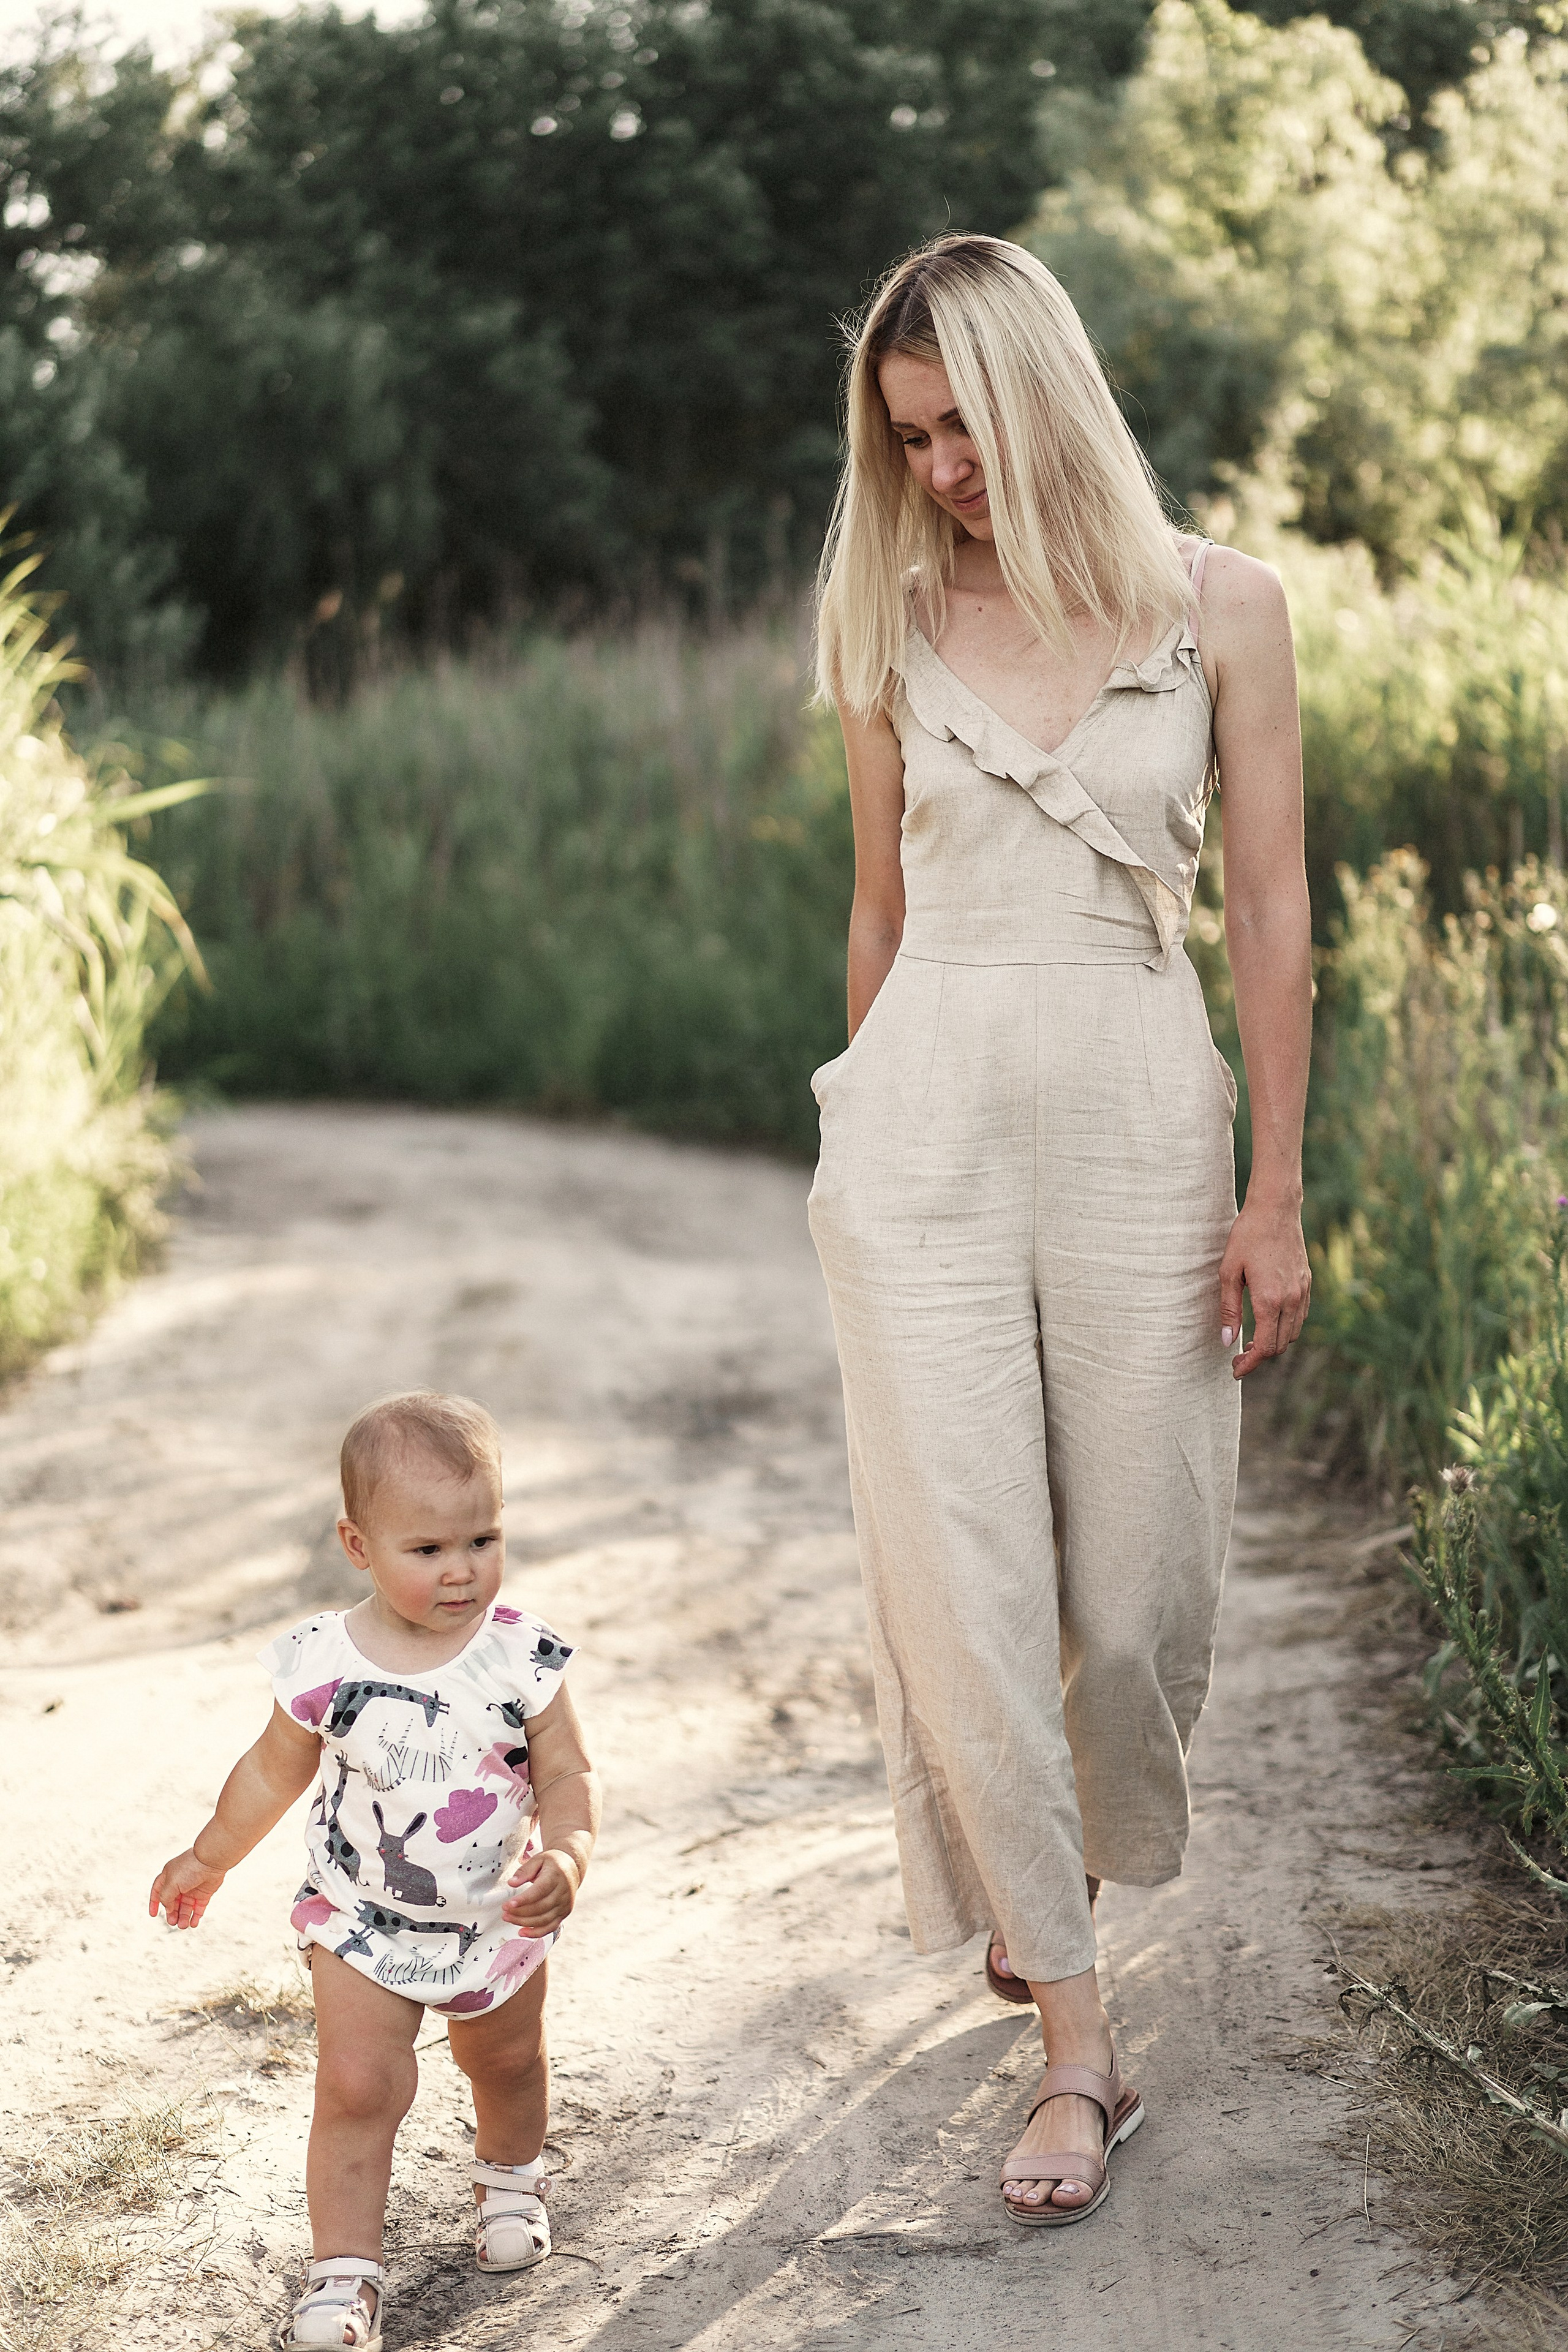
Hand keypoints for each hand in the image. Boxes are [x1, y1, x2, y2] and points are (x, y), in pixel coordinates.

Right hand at [149, 1847, 226, 1929]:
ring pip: (185, 1907)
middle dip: (172, 1913)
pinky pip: (198, 1908)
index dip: (154, 1903)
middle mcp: (180, 1883)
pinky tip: (193, 1924)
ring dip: (183, 1917)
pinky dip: (195, 1916)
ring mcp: (192, 1888)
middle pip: (173, 1902)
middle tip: (172, 1922)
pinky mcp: (204, 1893)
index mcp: (168, 1876)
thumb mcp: (170, 1883)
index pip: (157, 1891)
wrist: (211, 1861)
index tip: (153, 1915)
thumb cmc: (189, 1868)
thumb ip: (165, 1897)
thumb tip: (168, 1908)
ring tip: (183, 1926)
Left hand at [502, 1848, 580, 1935]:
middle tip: (504, 1912)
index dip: (524, 1899)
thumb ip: (524, 1871)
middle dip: (520, 1913)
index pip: (539, 1891)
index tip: (508, 1904)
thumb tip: (511, 1883)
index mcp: (556, 1876)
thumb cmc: (552, 1863)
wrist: (572, 1868)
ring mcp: (565, 1905)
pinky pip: (550, 1927)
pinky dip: (536, 1933)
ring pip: (544, 1920)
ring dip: (524, 1923)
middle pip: (540, 1907)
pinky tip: (522, 1932)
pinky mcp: (564, 1914)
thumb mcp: (538, 1860)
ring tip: (508, 1919)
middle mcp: (563, 1892)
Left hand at [1218, 1194, 1310, 1378]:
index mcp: (1269, 1300)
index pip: (1265, 1347)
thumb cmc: (1247, 1237)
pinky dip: (1285, 1328)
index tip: (1236, 1370)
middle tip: (1239, 1357)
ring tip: (1252, 1342)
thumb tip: (1227, 1341)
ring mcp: (1302, 1292)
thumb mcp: (1228, 1272)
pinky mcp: (1306, 1283)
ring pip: (1293, 1333)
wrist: (1275, 1209)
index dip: (1250, 1364)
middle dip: (1260, 1357)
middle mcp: (1291, 1300)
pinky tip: (1268, 1322)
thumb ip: (1229, 1310)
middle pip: (1280, 1345)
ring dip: (1274, 1343)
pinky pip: (1299, 1317)